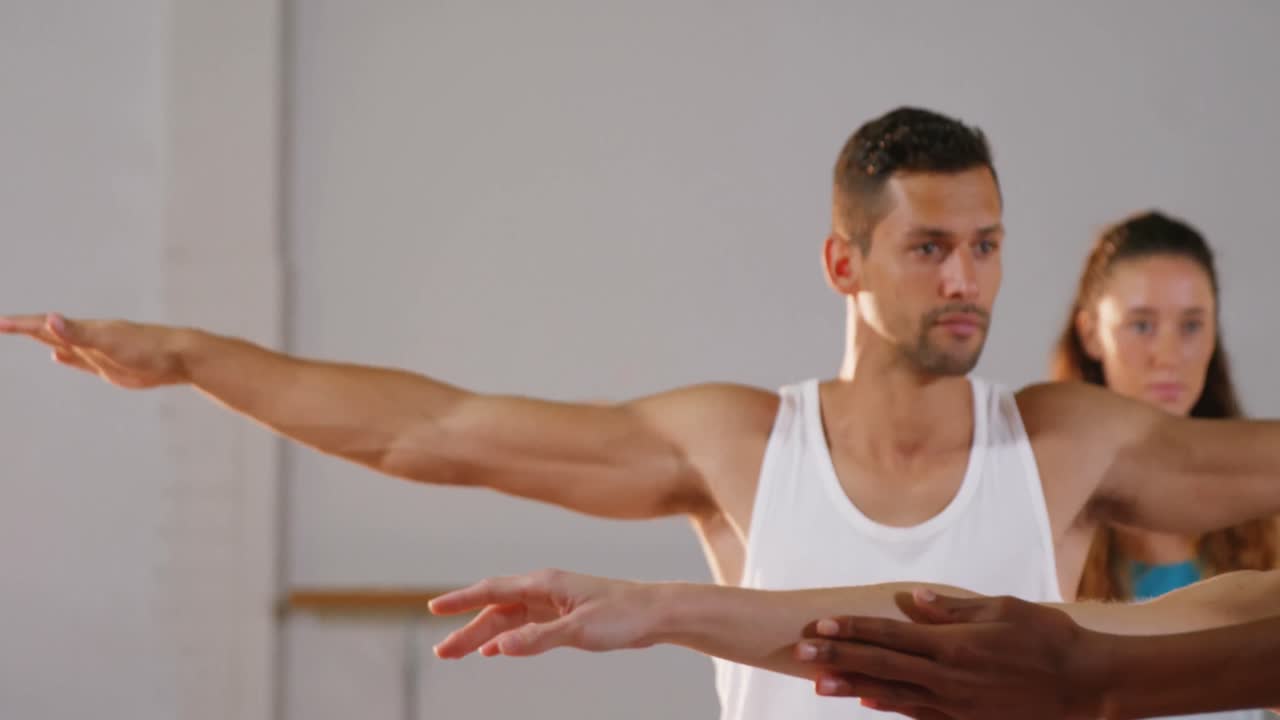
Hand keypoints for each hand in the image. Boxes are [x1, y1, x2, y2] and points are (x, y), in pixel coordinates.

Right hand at [0, 313, 189, 387]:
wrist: (179, 358)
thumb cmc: (147, 348)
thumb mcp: (109, 341)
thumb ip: (78, 333)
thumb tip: (49, 318)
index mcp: (84, 330)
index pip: (43, 325)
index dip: (18, 324)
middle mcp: (87, 338)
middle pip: (46, 330)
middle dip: (21, 326)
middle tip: (0, 324)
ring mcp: (96, 351)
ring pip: (60, 342)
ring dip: (39, 337)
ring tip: (22, 332)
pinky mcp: (107, 366)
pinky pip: (77, 359)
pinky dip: (63, 356)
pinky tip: (56, 355)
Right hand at [429, 569, 663, 658]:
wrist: (655, 614)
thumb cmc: (623, 615)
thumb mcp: (579, 630)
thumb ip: (538, 638)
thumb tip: (500, 647)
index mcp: (544, 584)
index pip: (492, 590)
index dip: (462, 600)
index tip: (435, 608)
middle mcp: (544, 590)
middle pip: (495, 609)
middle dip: (467, 629)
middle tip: (442, 652)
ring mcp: (553, 603)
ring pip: (508, 619)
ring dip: (484, 636)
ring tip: (458, 653)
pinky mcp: (563, 616)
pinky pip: (525, 626)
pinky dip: (507, 638)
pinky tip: (497, 651)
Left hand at [794, 589, 1105, 719]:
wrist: (1090, 686)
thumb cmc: (1050, 638)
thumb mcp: (1003, 609)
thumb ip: (952, 608)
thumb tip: (910, 600)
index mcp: (953, 644)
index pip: (889, 634)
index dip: (851, 630)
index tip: (818, 626)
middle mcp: (948, 677)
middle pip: (881, 665)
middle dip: (837, 658)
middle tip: (800, 653)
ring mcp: (957, 705)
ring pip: (893, 693)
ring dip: (853, 686)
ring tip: (818, 684)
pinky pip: (921, 714)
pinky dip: (891, 707)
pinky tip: (867, 701)